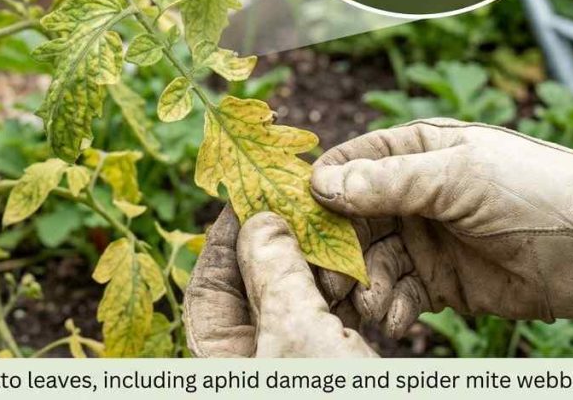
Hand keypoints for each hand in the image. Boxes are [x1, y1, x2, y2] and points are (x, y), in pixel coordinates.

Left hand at [183, 205, 376, 356]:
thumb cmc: (325, 395)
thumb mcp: (297, 329)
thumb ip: (276, 272)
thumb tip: (260, 221)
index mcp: (219, 357)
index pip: (209, 282)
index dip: (229, 233)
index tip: (252, 194)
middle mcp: (248, 359)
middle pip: (255, 288)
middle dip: (282, 248)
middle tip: (305, 208)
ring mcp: (287, 363)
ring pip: (294, 303)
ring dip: (321, 272)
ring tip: (343, 242)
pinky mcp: (325, 368)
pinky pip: (324, 324)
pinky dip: (343, 299)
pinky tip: (363, 277)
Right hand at [310, 118, 572, 335]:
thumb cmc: (531, 187)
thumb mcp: (455, 175)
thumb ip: (389, 181)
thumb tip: (323, 185)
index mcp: (410, 151)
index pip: (347, 166)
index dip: (320, 191)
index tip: (297, 219)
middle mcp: (408, 194)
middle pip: (349, 221)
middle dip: (336, 251)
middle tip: (325, 279)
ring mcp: (422, 239)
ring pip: (369, 263)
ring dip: (365, 286)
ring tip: (373, 305)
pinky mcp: (438, 282)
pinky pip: (399, 295)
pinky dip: (393, 309)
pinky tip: (399, 320)